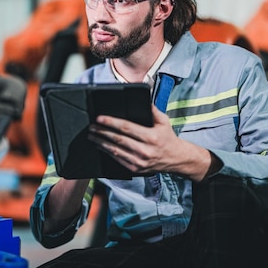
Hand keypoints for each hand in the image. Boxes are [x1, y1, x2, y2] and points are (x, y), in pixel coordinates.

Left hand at [88, 105, 217, 180]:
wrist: (176, 159)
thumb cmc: (168, 137)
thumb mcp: (164, 121)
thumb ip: (153, 109)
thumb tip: (143, 98)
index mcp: (151, 137)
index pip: (126, 128)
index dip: (111, 122)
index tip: (99, 118)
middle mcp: (145, 150)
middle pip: (118, 139)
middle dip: (102, 132)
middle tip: (91, 126)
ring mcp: (139, 161)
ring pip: (115, 151)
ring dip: (101, 142)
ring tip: (91, 135)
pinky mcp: (135, 169)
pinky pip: (117, 160)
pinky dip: (107, 152)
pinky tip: (100, 145)